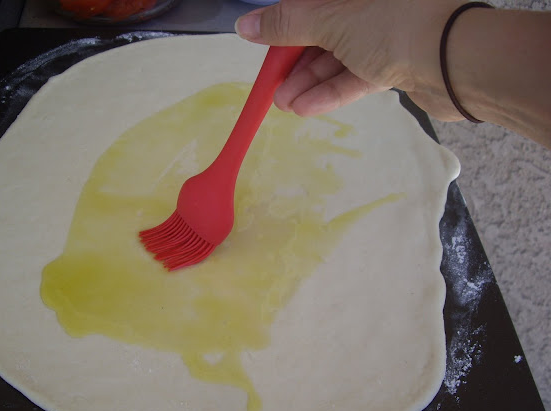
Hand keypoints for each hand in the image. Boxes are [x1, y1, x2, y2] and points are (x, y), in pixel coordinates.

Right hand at [235, 0, 465, 119]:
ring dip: (309, 82)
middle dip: (294, 62)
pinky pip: (356, 77)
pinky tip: (306, 108)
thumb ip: (288, 24)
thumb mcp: (332, 21)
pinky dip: (331, 92)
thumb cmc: (394, 26)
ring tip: (284, 104)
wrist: (456, 61)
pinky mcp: (396, 65)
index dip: (283, 26)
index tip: (261, 48)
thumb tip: (245, 25)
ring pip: (337, 58)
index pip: (309, 6)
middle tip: (272, 88)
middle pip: (321, 33)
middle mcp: (371, 8)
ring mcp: (385, 36)